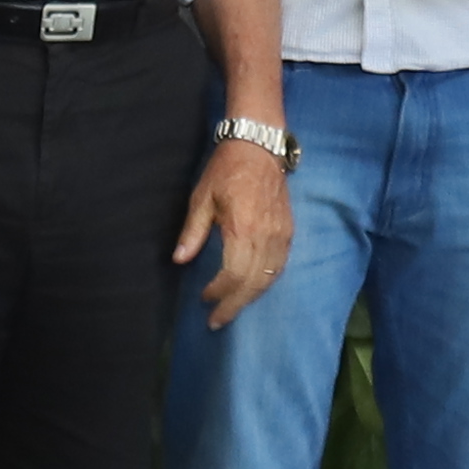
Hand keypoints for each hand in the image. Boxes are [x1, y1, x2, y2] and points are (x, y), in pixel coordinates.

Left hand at [176, 132, 295, 325]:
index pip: (233, 273)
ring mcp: (281, 234)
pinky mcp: (288, 231)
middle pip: (253, 282)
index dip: (219, 292)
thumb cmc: (226, 170)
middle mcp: (266, 235)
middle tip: (217, 321)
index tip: (204, 298)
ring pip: (269, 278)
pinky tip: (253, 290)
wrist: (259, 147)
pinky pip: (280, 266)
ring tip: (233, 309)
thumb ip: (193, 231)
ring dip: (250, 298)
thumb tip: (179, 259)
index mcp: (242, 227)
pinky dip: (266, 282)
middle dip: (234, 305)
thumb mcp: (202, 197)